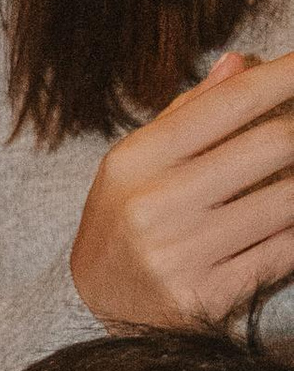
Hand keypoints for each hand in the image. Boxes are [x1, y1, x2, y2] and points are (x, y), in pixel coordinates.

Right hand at [70, 48, 293, 331]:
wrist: (96, 307)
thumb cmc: (125, 220)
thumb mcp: (139, 162)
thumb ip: (190, 113)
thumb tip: (242, 63)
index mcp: (135, 161)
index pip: (227, 104)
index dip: (282, 78)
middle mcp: (154, 205)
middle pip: (272, 145)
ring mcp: (181, 254)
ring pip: (288, 200)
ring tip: (291, 174)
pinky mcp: (208, 296)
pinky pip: (284, 251)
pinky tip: (288, 219)